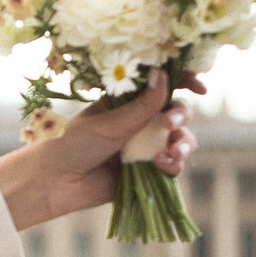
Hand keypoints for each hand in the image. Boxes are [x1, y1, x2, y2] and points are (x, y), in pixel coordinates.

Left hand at [0, 71, 202, 231]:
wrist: (55, 182)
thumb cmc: (73, 144)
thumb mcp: (110, 122)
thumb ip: (142, 105)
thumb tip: (164, 73)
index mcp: (126, 101)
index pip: (162, 86)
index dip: (184, 82)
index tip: (200, 86)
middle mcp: (138, 122)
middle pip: (176, 113)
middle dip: (180, 118)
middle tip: (170, 125)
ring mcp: (143, 147)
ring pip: (178, 140)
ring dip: (183, 144)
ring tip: (172, 153)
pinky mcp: (145, 172)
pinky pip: (171, 166)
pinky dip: (174, 165)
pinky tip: (163, 166)